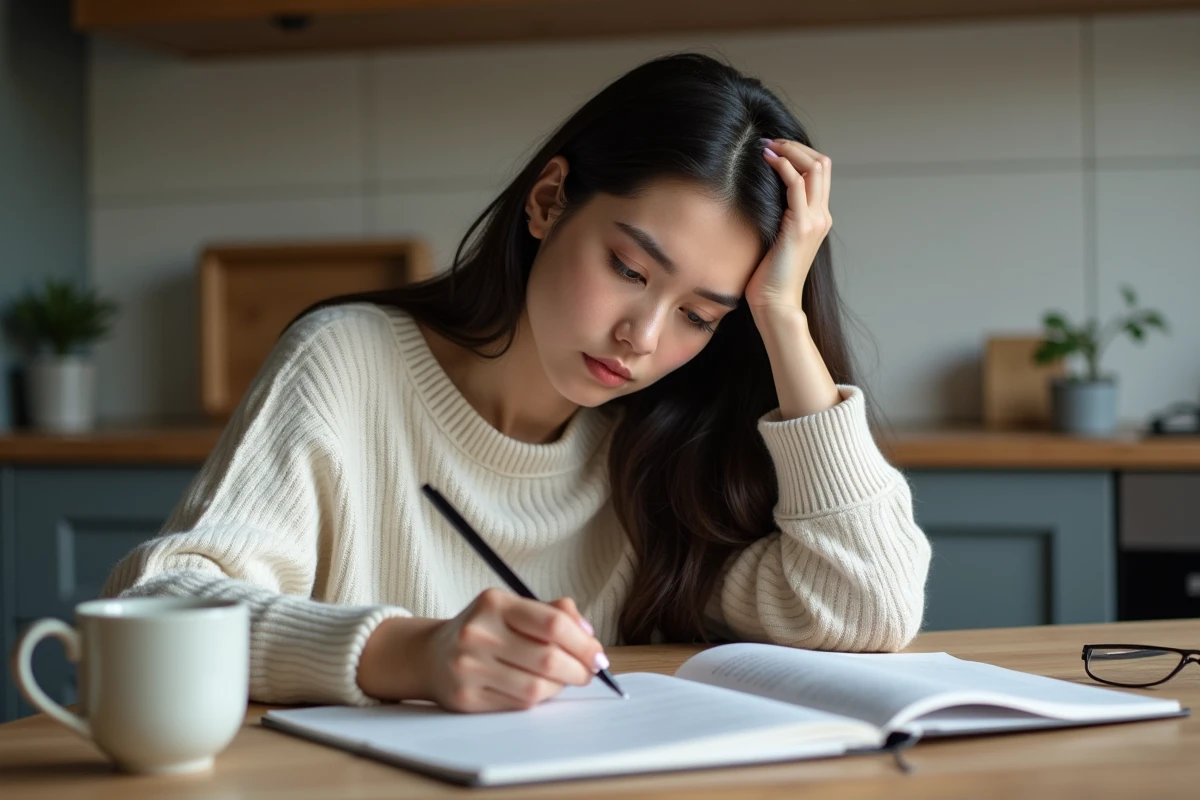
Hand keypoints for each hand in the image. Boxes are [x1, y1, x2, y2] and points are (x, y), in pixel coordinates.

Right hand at [359, 588, 606, 711]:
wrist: (430, 655)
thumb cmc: (485, 630)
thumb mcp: (513, 608)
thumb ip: (554, 613)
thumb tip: (588, 635)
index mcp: (494, 603)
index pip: (553, 623)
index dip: (584, 643)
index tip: (598, 655)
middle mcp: (478, 633)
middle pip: (549, 659)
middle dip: (579, 670)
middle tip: (588, 672)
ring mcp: (469, 667)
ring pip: (536, 688)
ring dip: (559, 687)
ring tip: (560, 679)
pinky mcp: (466, 698)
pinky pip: (518, 704)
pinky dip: (537, 700)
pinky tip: (536, 689)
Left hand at [743, 138, 832, 315]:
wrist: (776, 303)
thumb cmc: (770, 277)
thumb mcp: (776, 240)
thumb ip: (778, 219)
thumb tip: (760, 200)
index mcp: (819, 218)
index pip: (820, 172)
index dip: (800, 153)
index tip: (774, 148)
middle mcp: (821, 215)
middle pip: (822, 163)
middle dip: (795, 146)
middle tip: (770, 141)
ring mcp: (814, 220)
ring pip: (814, 167)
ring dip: (790, 150)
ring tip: (767, 145)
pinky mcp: (800, 226)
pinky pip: (797, 184)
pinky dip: (783, 166)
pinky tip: (767, 160)